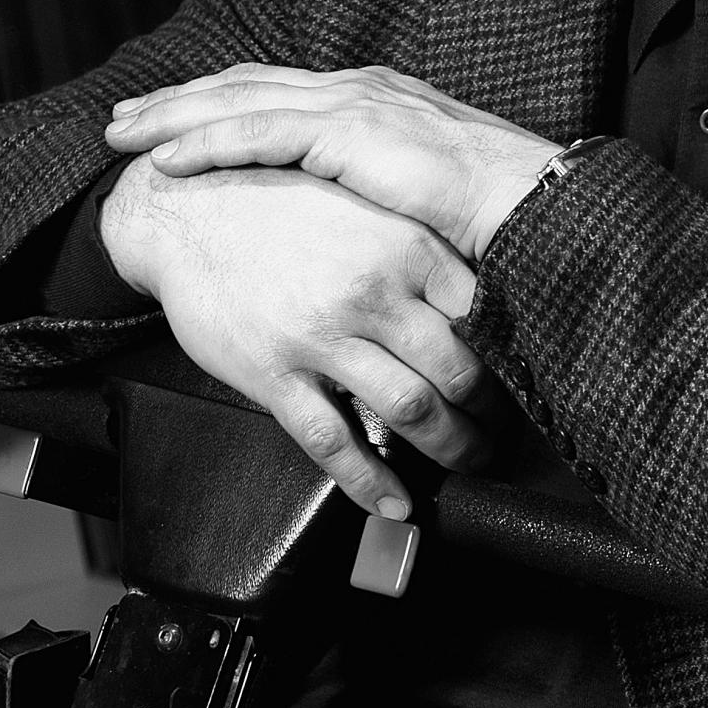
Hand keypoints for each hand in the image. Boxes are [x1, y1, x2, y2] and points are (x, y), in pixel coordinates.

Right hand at [101, 152, 495, 518]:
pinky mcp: (274, 372)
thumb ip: (425, 250)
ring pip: (411, 409)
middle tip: (499, 435)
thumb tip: (481, 298)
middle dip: (489, 416)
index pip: (484, 315)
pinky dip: (372, 482)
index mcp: (408, 246)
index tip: (517, 380)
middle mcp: (374, 291)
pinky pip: (333, 441)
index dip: (508, 357)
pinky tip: (393, 502)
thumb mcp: (370, 206)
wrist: (189, 209)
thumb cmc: (285, 204)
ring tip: (465, 464)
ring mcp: (322, 335)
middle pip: (459, 371)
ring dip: (449, 449)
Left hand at [104, 63, 562, 262]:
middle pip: (246, 86)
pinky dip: (206, 141)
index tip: (172, 117)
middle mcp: (356, 88)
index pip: (278, 91)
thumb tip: (344, 217)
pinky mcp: (348, 131)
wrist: (531, 203)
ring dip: (174, 116)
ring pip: (239, 102)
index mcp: (373, 98)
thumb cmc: (490, 210)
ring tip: (123, 135)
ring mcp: (352, 104)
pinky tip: (165, 158)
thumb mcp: (420, 191)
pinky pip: (258, 133)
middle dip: (179, 100)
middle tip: (123, 118)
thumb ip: (377, 187)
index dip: (219, 100)